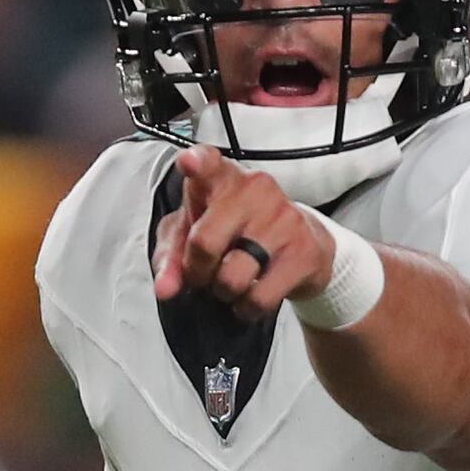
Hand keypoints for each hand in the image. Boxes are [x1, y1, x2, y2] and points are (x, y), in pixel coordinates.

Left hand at [154, 148, 348, 322]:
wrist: (304, 244)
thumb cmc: (238, 234)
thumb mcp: (195, 238)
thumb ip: (171, 259)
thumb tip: (165, 290)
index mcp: (221, 178)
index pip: (208, 163)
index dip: (196, 163)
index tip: (188, 163)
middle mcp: (254, 189)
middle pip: (205, 242)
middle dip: (196, 272)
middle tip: (204, 275)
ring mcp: (282, 218)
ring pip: (232, 277)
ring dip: (224, 292)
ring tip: (231, 283)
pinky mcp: (303, 250)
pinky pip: (259, 297)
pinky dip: (247, 308)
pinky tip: (251, 296)